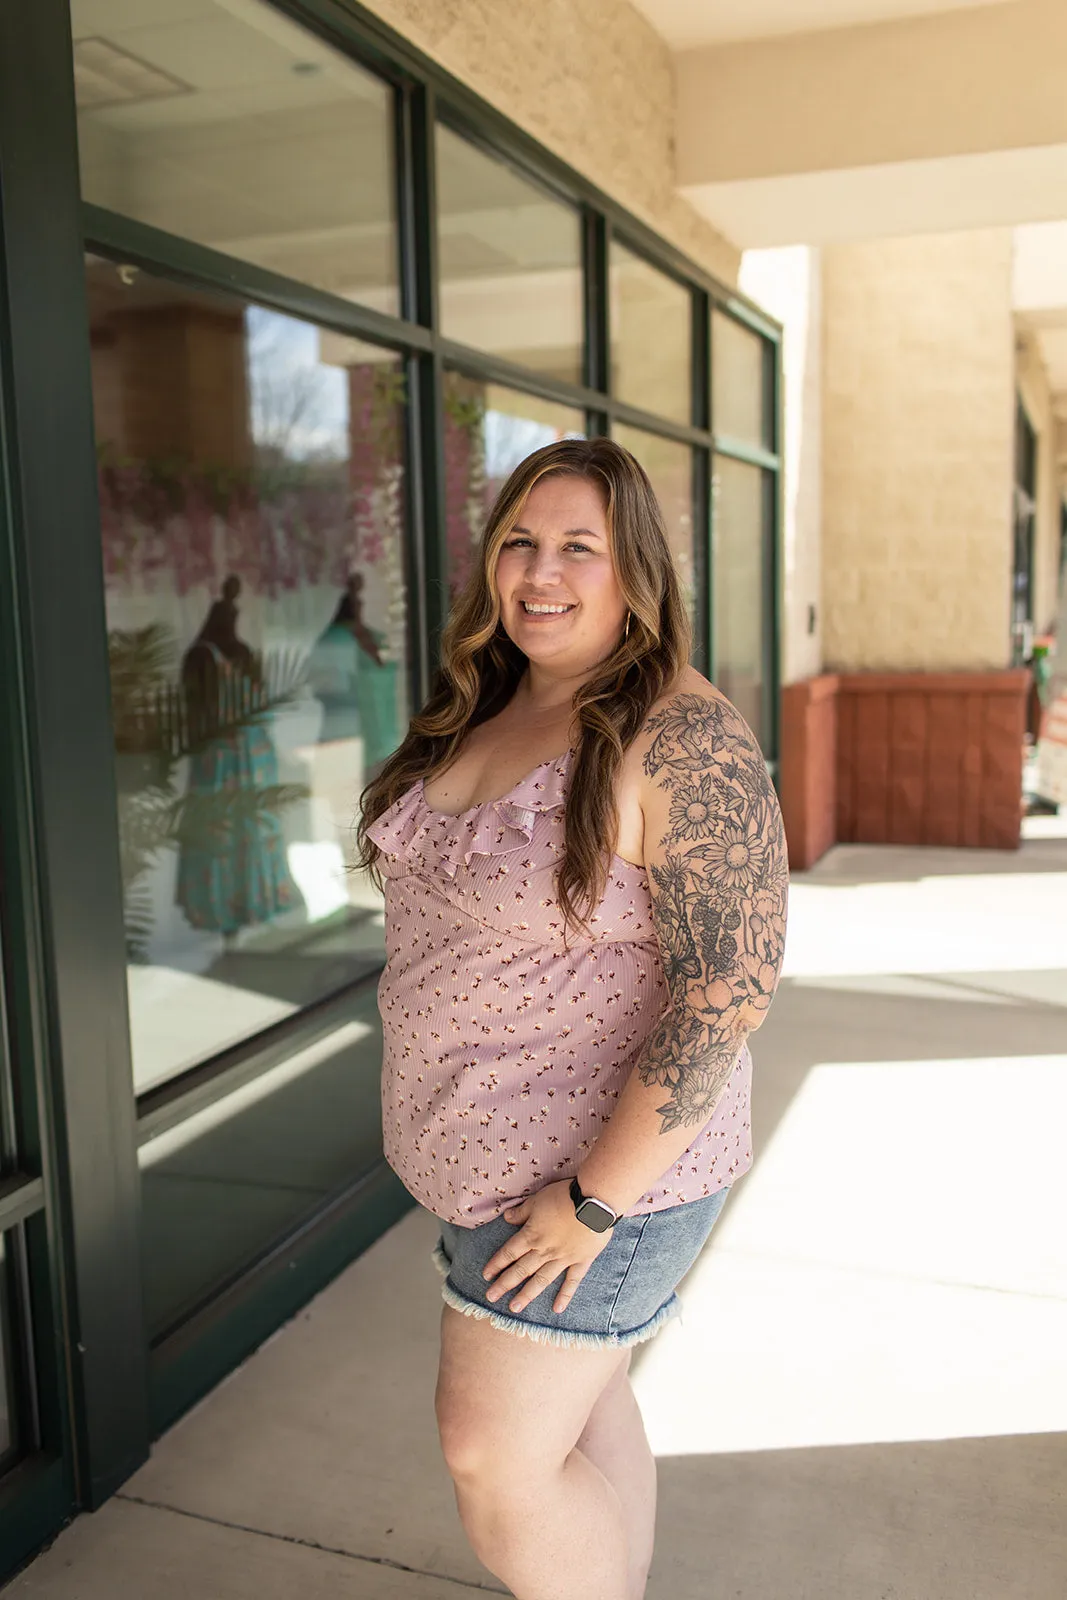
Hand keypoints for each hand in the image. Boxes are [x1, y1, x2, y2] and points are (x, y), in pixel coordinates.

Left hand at [482, 1179, 614, 1315]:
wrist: (593, 1202)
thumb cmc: (564, 1197)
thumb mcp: (537, 1199)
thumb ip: (522, 1212)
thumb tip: (506, 1218)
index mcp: (532, 1235)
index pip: (509, 1252)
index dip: (496, 1264)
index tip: (486, 1276)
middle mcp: (544, 1250)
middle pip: (521, 1270)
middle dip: (505, 1284)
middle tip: (491, 1297)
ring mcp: (563, 1258)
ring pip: (541, 1280)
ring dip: (527, 1295)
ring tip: (514, 1308)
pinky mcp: (581, 1261)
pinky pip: (572, 1281)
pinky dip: (565, 1295)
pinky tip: (557, 1309)